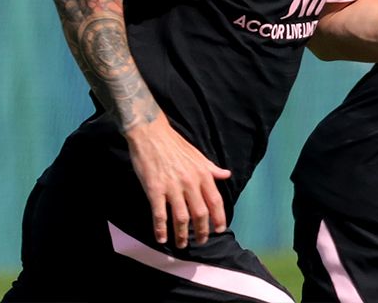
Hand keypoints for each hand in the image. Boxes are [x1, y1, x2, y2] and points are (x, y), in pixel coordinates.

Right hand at [125, 114, 232, 247]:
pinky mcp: (154, 190)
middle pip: (200, 213)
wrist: (151, 134)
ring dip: (182, 234)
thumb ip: (211, 169)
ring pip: (181, 217)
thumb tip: (226, 175)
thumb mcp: (198, 155)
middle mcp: (190, 182)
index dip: (219, 218)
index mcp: (202, 174)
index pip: (216, 201)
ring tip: (182, 244)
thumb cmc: (175, 145)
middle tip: (201, 241)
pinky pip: (159, 214)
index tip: (219, 229)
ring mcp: (172, 187)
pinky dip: (161, 229)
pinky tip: (161, 238)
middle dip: (202, 231)